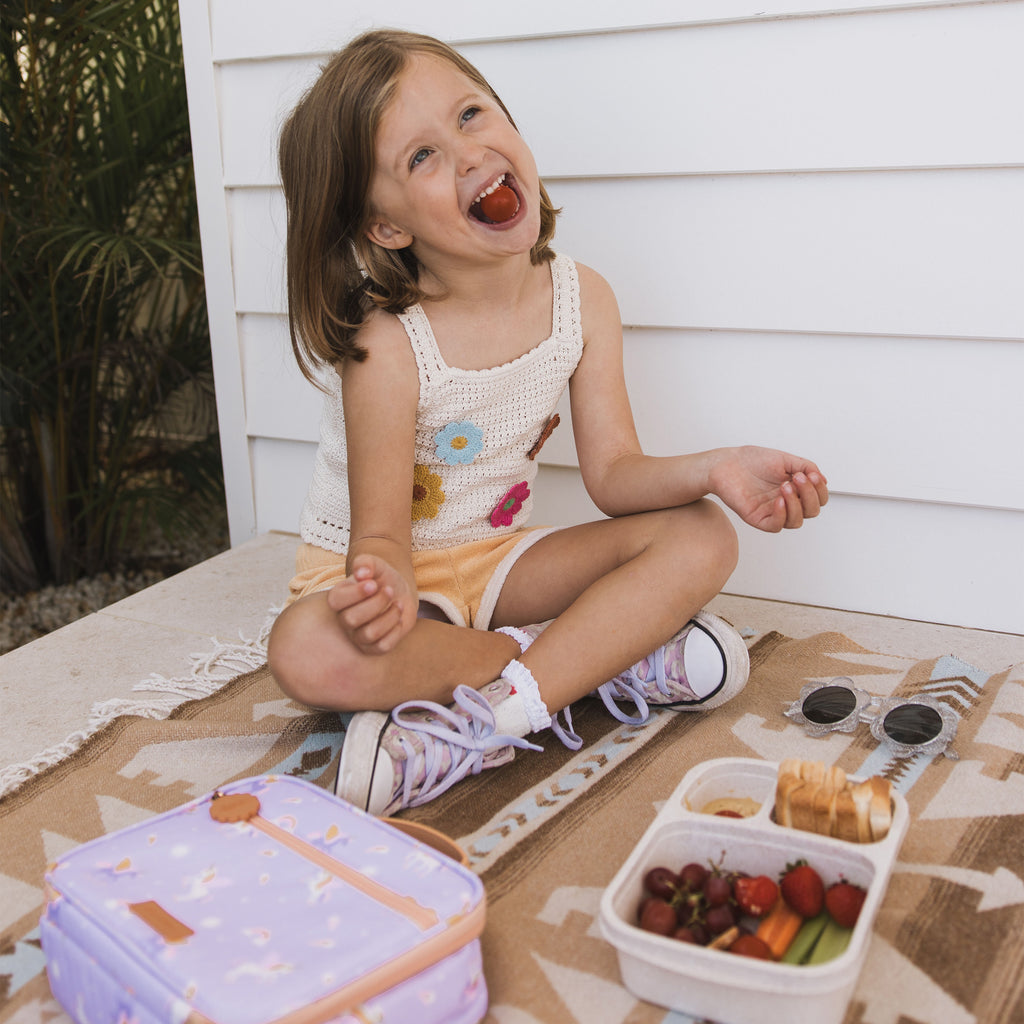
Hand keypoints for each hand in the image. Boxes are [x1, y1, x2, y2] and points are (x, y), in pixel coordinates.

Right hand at [325, 554, 414, 654]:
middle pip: (351, 619)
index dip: (355, 593)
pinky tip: (399, 618)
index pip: (336, 600)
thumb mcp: (376, 565)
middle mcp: (344, 619)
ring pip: (369, 634)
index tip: (373, 583)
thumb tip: (362, 572)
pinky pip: (383, 646)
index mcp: (339, 598)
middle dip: (376, 603)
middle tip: (389, 590)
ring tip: (398, 603)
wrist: (400, 593)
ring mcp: (358, 636)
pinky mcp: (374, 647)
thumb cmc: (383, 578)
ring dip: (389, 616)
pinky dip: (396, 630)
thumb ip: (366, 563)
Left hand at [707, 446, 828, 532]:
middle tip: (796, 478)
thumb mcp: (786, 459)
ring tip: (785, 486)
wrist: (728, 463)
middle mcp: (787, 503)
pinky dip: (782, 515)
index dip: (819, 490)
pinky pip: (776, 526)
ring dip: (796, 504)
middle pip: (812, 511)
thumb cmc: (753, 461)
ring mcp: (773, 512)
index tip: (810, 475)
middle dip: (809, 495)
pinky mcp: (759, 518)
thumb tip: (823, 479)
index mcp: (795, 490)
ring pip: (796, 521)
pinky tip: (779, 500)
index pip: (818, 499)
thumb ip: (806, 467)